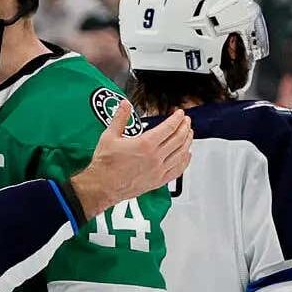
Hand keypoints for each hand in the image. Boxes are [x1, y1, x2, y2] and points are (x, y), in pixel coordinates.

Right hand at [68, 102, 191, 217]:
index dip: (177, 118)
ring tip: (189, 134)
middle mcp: (155, 157)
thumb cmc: (105, 165)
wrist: (102, 187)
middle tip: (186, 121)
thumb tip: (124, 104)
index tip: (180, 114)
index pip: (169, 127)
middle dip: (185, 127)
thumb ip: (120, 118)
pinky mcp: (157, 181)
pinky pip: (177, 171)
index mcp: (145, 144)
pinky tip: (187, 156)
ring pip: (181, 154)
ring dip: (187, 142)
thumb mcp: (109, 136)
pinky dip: (185, 162)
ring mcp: (158, 170)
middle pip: (178, 139)